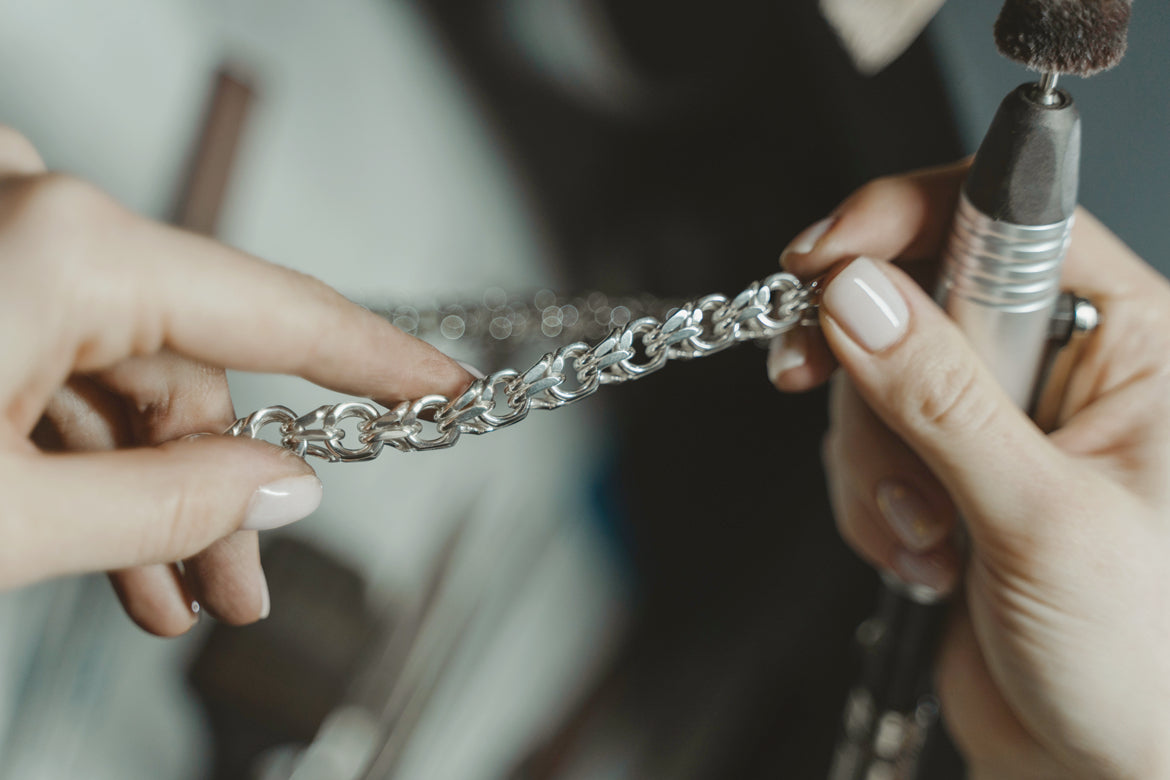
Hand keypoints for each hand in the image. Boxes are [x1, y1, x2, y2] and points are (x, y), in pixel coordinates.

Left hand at [0, 126, 471, 635]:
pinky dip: (87, 452)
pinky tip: (108, 544)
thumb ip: (161, 505)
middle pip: (192, 364)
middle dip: (216, 488)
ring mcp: (3, 241)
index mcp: (69, 247)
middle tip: (239, 588)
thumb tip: (282, 488)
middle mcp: (39, 218)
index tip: (447, 388)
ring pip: (126, 375)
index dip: (377, 364)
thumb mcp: (5, 518)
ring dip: (148, 489)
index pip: (280, 312)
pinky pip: (62, 363)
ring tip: (171, 593)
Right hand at [770, 163, 1169, 778]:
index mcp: (1126, 341)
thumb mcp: (1040, 517)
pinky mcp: (944, 470)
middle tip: (849, 413)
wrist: (1100, 766)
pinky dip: (869, 502)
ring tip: (932, 539)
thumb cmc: (1141, 657)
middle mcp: (1057, 366)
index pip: (1005, 219)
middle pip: (912, 296)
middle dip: (872, 380)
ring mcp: (994, 420)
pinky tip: (925, 556)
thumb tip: (859, 296)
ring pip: (874, 379)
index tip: (822, 258)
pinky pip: (862, 443)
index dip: (903, 219)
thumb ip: (941, 397)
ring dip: (875, 467)